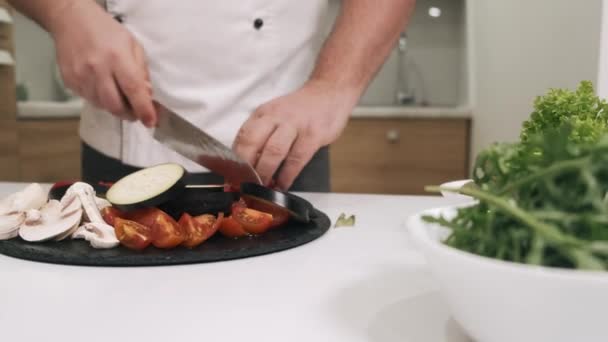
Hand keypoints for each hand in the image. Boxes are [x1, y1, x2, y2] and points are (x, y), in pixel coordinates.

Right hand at [48, 1, 155, 125]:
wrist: (71, 20)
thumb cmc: (106, 31)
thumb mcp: (133, 45)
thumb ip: (142, 71)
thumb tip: (148, 95)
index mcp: (117, 58)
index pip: (133, 90)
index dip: (143, 109)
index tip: (151, 122)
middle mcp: (97, 69)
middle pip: (115, 106)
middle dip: (129, 114)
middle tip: (136, 112)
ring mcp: (81, 76)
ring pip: (102, 106)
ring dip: (114, 107)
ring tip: (119, 95)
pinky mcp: (70, 81)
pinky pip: (88, 99)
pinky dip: (100, 100)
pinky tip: (103, 87)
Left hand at [233, 80, 356, 189]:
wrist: (329, 92)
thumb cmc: (300, 110)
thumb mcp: (276, 116)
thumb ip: (262, 136)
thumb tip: (248, 165)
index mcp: (263, 114)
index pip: (242, 137)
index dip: (234, 161)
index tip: (232, 178)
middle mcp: (276, 117)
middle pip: (252, 142)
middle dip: (246, 168)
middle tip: (245, 186)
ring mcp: (295, 125)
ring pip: (273, 151)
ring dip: (265, 173)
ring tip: (263, 188)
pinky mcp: (312, 135)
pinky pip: (296, 159)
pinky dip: (287, 175)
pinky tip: (283, 185)